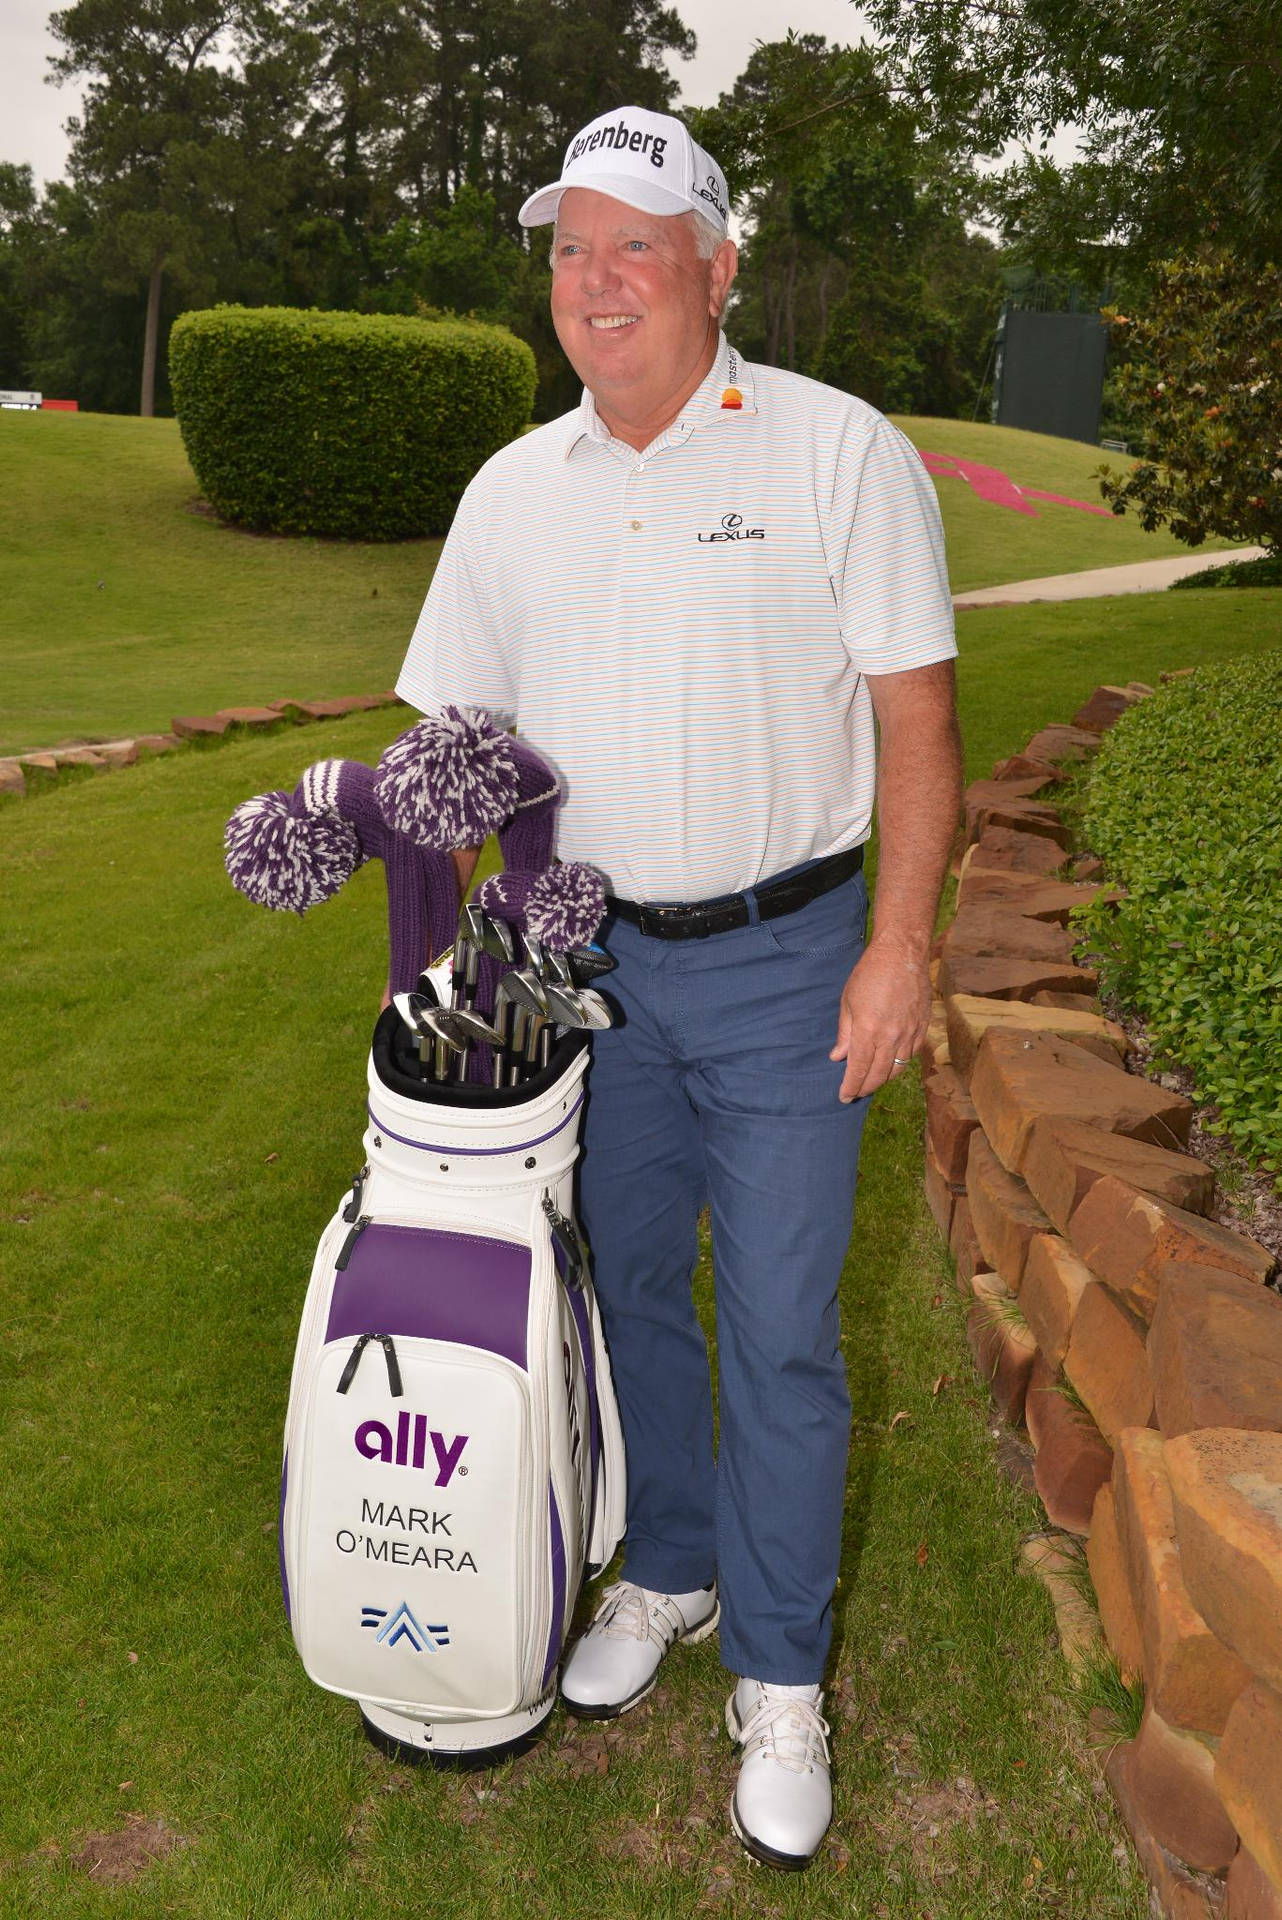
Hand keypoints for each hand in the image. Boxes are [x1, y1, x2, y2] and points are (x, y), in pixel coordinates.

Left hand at [829, 940, 930, 1102]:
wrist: (902, 954)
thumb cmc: (870, 974)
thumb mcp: (848, 1002)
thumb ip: (845, 1034)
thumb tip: (838, 1057)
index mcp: (868, 1030)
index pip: (858, 1069)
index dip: (851, 1087)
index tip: (844, 1096)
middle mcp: (890, 1037)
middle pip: (878, 1075)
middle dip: (865, 1088)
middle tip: (856, 1092)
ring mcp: (910, 1033)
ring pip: (897, 1069)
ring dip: (883, 1079)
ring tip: (872, 1081)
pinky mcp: (922, 1028)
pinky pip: (911, 1055)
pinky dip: (899, 1064)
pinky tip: (891, 1064)